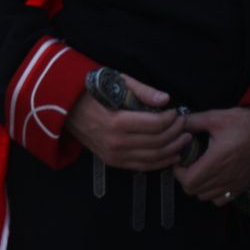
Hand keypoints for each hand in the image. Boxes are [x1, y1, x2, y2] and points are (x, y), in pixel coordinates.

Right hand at [64, 73, 188, 170]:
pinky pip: (143, 166)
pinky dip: (161, 162)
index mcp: (116, 122)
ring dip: (174, 149)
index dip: (172, 119)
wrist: (64, 110)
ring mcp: (113, 154)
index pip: (156, 124)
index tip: (176, 112)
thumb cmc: (90, 93)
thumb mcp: (115, 82)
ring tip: (184, 139)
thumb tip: (165, 99)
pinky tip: (173, 155)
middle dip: (176, 132)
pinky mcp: (112, 161)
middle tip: (184, 124)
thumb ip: (142, 91)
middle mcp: (116, 142)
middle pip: (158, 141)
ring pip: (154, 156)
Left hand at [175, 107, 249, 206]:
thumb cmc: (244, 122)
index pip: (188, 181)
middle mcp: (226, 176)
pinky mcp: (245, 185)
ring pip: (206, 197)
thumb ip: (192, 122)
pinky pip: (222, 199)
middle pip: (194, 191)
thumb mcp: (215, 117)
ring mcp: (236, 183)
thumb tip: (175, 124)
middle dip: (185, 178)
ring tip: (199, 171)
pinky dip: (213, 194)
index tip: (179, 161)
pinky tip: (213, 179)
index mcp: (217, 160)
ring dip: (198, 186)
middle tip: (186, 165)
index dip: (178, 172)